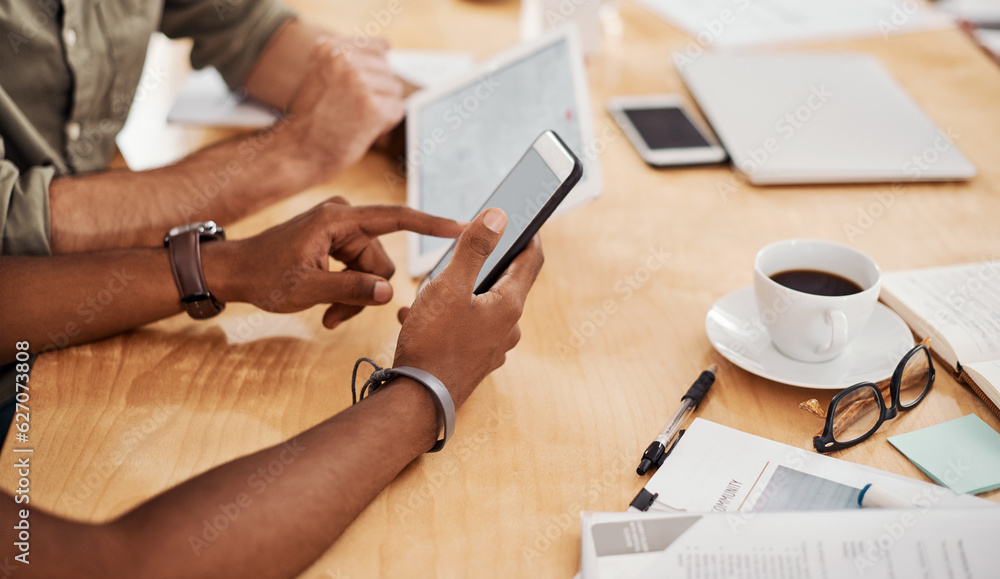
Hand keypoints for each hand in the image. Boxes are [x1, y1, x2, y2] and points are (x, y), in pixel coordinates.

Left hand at [203, 197, 462, 328]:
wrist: (233, 272)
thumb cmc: (263, 276)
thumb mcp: (307, 288)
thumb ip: (351, 290)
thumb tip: (388, 295)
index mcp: (338, 219)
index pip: (397, 217)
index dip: (431, 224)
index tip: (461, 226)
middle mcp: (344, 218)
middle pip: (382, 260)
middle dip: (366, 291)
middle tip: (338, 317)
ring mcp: (341, 231)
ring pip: (372, 271)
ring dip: (356, 297)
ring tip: (330, 316)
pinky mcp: (337, 244)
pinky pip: (359, 271)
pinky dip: (348, 292)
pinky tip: (329, 309)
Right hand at [286, 38, 403, 182]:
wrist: (298, 153)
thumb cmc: (313, 119)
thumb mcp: (324, 75)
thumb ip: (354, 57)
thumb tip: (387, 44)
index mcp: (330, 48)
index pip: (377, 50)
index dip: (369, 77)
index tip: (348, 93)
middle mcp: (343, 60)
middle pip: (387, 71)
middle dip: (375, 93)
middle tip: (348, 110)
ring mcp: (358, 83)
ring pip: (394, 90)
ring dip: (380, 109)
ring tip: (352, 120)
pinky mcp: (371, 108)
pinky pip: (397, 110)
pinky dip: (385, 124)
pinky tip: (361, 130)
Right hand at [392, 208, 544, 406]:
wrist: (417, 401)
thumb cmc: (433, 343)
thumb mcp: (450, 286)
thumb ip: (475, 248)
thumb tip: (499, 216)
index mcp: (509, 304)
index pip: (531, 260)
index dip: (528, 234)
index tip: (524, 216)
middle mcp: (508, 327)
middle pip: (506, 282)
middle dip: (484, 263)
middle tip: (465, 248)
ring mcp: (493, 346)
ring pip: (481, 306)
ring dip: (459, 291)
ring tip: (428, 288)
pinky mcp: (474, 360)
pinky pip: (466, 327)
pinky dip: (446, 315)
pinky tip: (417, 316)